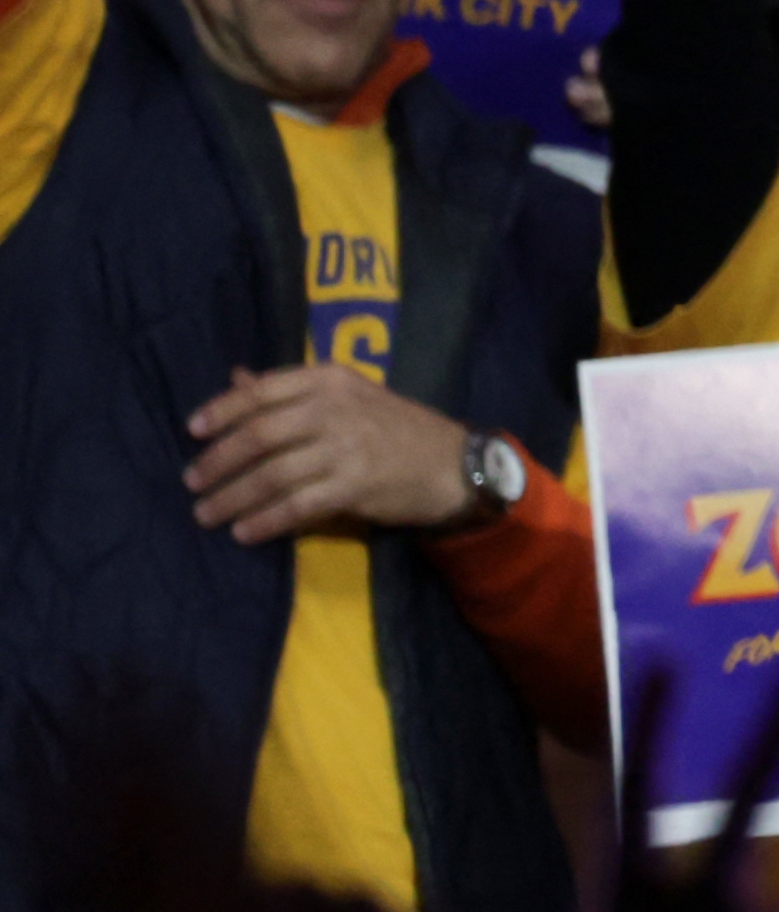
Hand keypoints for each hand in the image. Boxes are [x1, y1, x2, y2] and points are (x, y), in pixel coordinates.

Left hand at [185, 360, 481, 544]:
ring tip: (207, 515)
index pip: (263, 390)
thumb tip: (235, 379)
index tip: (192, 431)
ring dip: (233, 498)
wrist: (453, 463)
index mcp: (331, 380)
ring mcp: (347, 448)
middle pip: (260, 435)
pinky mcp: (356, 485)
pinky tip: (245, 532)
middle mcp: (337, 409)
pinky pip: (297, 505)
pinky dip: (266, 521)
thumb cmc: (393, 428)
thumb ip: (290, 390)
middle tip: (192, 483)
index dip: (222, 410)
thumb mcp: (347, 396)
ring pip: (272, 475)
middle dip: (219, 462)